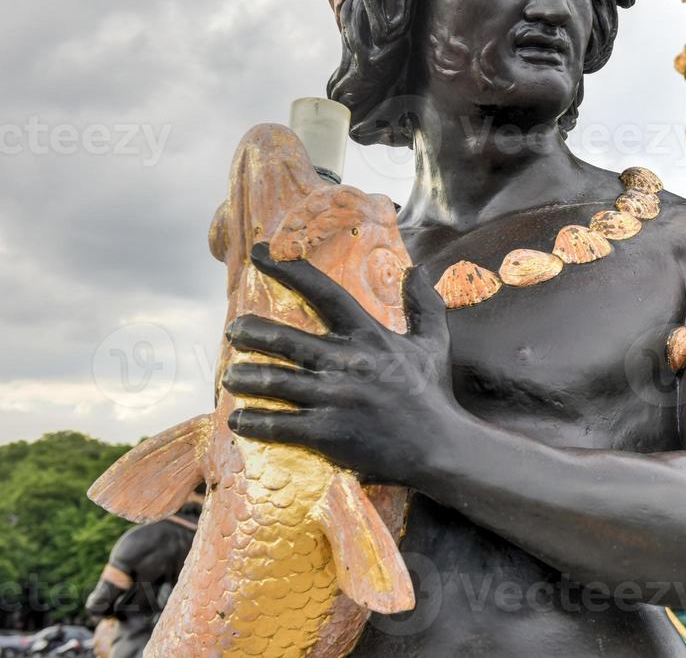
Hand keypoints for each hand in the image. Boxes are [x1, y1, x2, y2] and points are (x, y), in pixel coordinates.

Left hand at [222, 243, 455, 485]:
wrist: (439, 448)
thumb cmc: (432, 395)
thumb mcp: (434, 343)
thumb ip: (425, 304)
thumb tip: (419, 268)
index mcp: (370, 335)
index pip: (324, 292)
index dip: (289, 270)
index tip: (259, 254)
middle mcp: (347, 362)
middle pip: (284, 340)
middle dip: (250, 332)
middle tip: (233, 331)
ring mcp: (334, 398)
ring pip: (272, 382)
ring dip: (243, 378)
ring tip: (230, 377)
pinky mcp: (326, 433)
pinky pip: (276, 424)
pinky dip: (252, 422)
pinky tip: (238, 420)